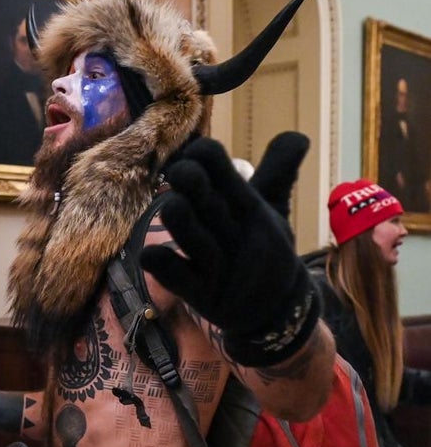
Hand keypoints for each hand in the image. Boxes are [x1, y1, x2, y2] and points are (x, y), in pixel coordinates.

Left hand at [140, 137, 318, 366]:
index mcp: (251, 212)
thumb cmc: (263, 248)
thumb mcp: (272, 210)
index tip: (198, 150)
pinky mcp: (201, 296)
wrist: (275, 310)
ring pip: (195, 242)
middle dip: (196, 187)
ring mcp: (218, 269)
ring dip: (182, 222)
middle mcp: (236, 238)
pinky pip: (179, 280)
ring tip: (170, 204)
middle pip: (212, 208)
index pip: (232, 181)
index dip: (212, 162)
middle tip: (180, 170)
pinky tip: (148, 253)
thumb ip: (278, 172)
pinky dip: (164, 268)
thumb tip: (298, 135)